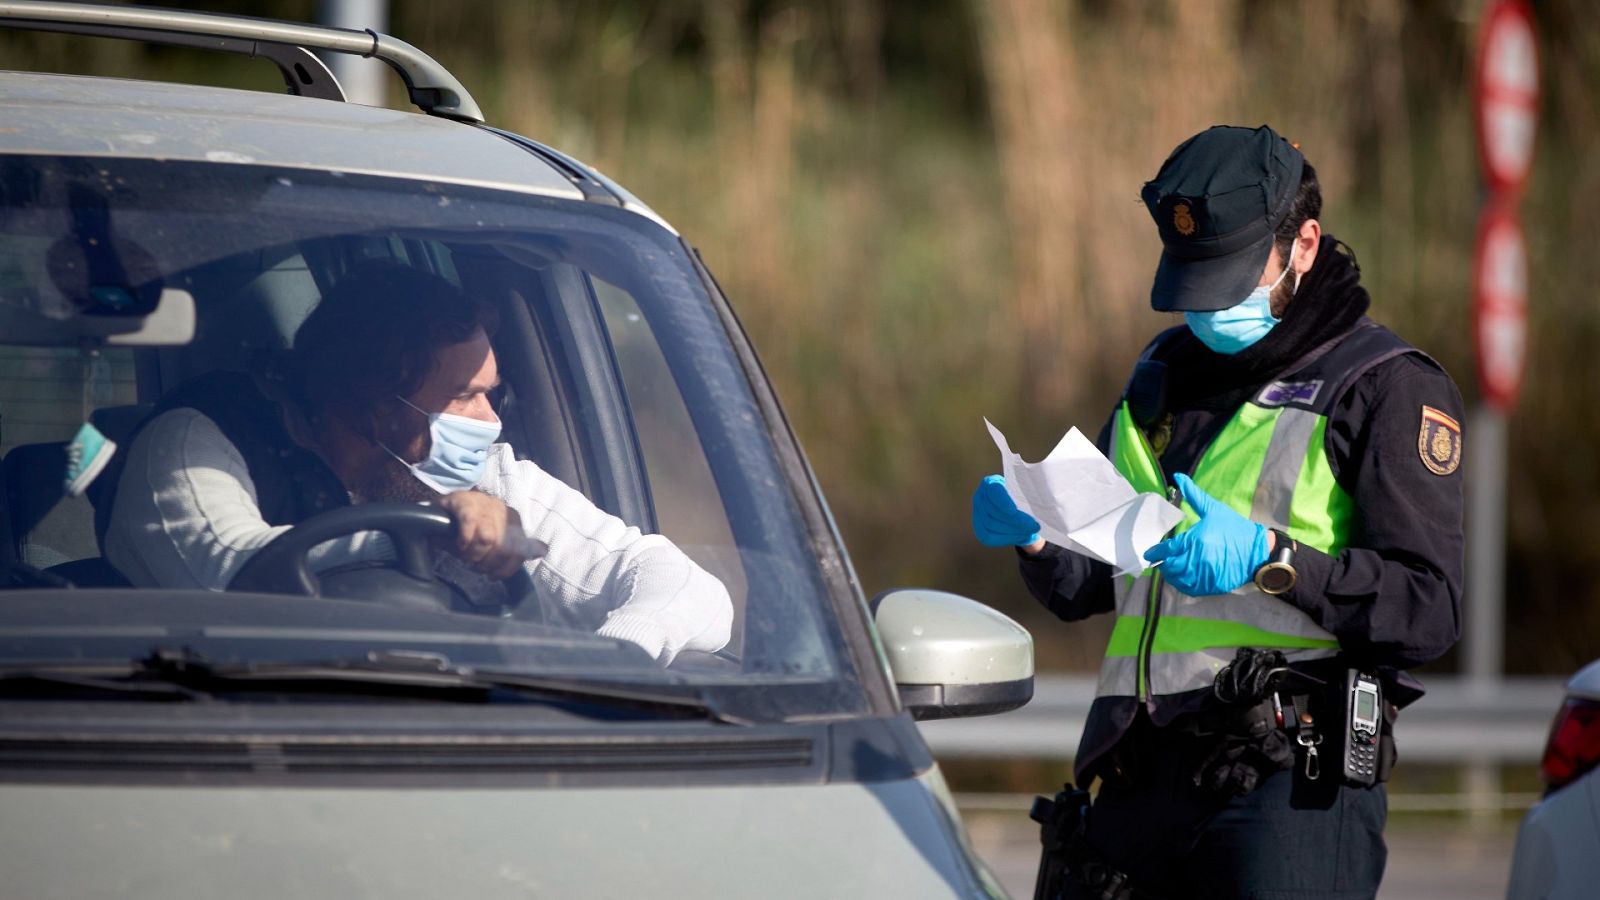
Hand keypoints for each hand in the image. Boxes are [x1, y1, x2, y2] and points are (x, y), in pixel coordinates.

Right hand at [434, 491, 528, 580]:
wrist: (446, 508)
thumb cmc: (473, 527)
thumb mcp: (497, 537)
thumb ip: (518, 546)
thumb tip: (543, 551)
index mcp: (512, 518)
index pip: (519, 549)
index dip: (507, 568)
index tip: (493, 576)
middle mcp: (500, 508)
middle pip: (503, 546)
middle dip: (488, 563)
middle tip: (476, 567)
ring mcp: (482, 503)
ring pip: (487, 537)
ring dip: (475, 554)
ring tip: (467, 558)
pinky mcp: (463, 501)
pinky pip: (469, 523)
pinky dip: (465, 540)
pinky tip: (460, 545)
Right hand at [971, 475, 1042, 548]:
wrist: (1022, 516)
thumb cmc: (1025, 501)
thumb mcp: (1027, 493)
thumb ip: (1028, 492)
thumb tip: (1037, 497)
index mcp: (991, 483)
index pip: (994, 491)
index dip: (1002, 502)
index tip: (1014, 511)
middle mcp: (980, 496)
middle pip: (993, 512)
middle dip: (1015, 521)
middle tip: (1034, 525)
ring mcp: (977, 514)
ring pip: (992, 525)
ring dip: (1013, 530)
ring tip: (1030, 529)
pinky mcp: (980, 530)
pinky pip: (990, 537)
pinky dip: (1007, 538)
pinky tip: (1020, 536)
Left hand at [1142, 473, 1269, 595]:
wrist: (1259, 550)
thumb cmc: (1235, 528)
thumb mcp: (1214, 509)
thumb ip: (1194, 495)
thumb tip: (1178, 476)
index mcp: (1197, 539)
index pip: (1168, 549)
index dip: (1156, 552)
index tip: (1149, 553)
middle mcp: (1199, 558)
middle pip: (1170, 566)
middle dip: (1163, 564)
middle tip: (1160, 561)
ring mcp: (1206, 574)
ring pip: (1178, 579)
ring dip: (1171, 575)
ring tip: (1170, 569)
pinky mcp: (1213, 585)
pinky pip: (1190, 588)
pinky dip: (1182, 585)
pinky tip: (1181, 578)